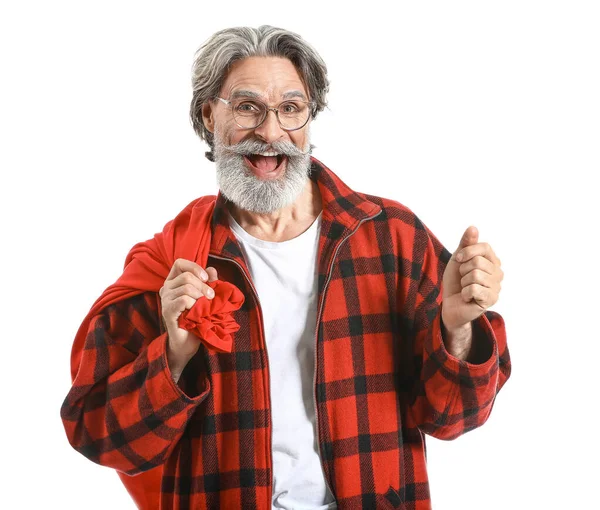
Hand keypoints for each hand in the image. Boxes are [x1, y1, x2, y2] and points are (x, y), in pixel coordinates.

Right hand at [159, 258, 218, 372]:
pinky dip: (194, 304)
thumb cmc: (197, 318)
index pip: (180, 263)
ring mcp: (165, 300)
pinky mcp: (167, 311)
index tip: (206, 278)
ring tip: (204, 307)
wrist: (188, 342)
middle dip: (203, 286)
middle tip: (211, 297)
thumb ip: (209, 282)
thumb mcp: (206, 297)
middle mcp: (166, 288)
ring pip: (186, 288)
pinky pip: (183, 300)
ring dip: (200, 297)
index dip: (194, 267)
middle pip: (186, 276)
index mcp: (174, 282)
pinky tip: (196, 313)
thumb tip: (212, 270)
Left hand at [441, 226, 502, 331]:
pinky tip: (467, 297)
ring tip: (466, 288)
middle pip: (478, 262)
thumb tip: (473, 227)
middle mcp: (498, 273)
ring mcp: (497, 287)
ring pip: (475, 275)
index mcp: (492, 261)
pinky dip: (465, 293)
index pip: (484, 247)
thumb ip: (466, 244)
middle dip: (463, 270)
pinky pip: (474, 289)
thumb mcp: (458, 260)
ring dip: (464, 282)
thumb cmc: (455, 281)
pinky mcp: (491, 299)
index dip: (467, 252)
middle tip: (463, 279)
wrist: (450, 304)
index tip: (459, 260)